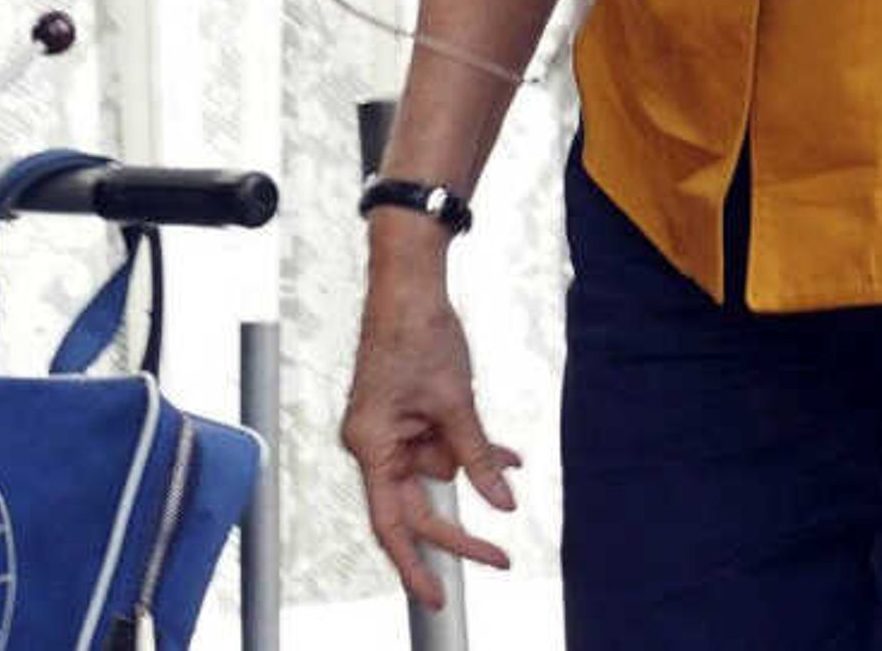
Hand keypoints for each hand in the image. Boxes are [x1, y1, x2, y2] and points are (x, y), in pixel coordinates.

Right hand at [340, 257, 522, 608]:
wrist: (409, 284)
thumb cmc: (419, 333)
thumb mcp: (458, 402)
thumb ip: (477, 455)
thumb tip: (500, 501)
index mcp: (371, 446)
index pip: (393, 523)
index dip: (416, 565)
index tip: (440, 596)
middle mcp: (372, 444)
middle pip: (415, 504)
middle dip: (457, 529)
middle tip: (498, 555)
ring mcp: (387, 429)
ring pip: (434, 470)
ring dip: (471, 466)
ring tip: (509, 461)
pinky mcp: (403, 413)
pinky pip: (438, 444)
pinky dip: (468, 448)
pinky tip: (505, 455)